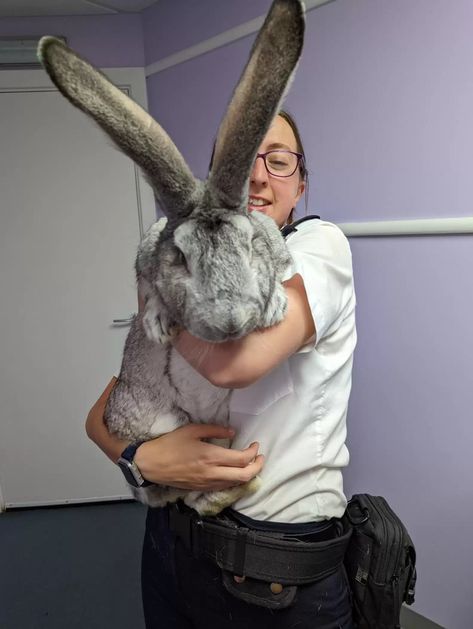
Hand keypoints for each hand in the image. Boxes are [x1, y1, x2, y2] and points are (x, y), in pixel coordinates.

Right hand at [134, 424, 263, 491]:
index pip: (242, 459)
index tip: (255, 445)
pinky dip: (234, 480)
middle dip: (257, 467)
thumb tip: (232, 432)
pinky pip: (224, 487)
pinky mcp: (202, 489)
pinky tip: (234, 472)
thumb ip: (214, 430)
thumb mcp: (192, 430)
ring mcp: (207, 483)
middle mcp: (212, 473)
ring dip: (247, 475)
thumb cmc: (170, 444)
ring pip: (235, 484)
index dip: (253, 453)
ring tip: (251, 464)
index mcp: (211, 456)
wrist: (151, 464)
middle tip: (260, 457)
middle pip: (244, 476)